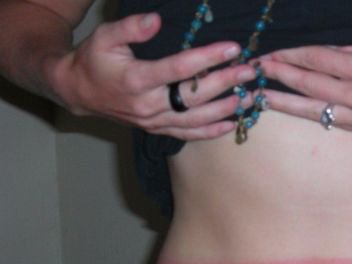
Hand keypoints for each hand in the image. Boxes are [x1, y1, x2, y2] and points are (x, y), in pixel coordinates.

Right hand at [47, 13, 255, 139]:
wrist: (79, 93)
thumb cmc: (94, 61)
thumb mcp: (105, 37)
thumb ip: (131, 28)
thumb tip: (157, 19)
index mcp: (137, 80)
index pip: (179, 68)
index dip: (208, 58)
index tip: (232, 48)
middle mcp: (149, 105)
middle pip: (195, 96)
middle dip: (226, 82)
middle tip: (250, 72)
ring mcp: (155, 121)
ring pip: (196, 119)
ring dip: (226, 109)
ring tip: (251, 98)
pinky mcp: (158, 129)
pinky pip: (188, 134)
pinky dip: (211, 132)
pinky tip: (231, 124)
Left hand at [259, 43, 351, 138]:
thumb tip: (333, 53)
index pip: (321, 61)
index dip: (294, 56)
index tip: (274, 54)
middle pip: (313, 86)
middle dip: (282, 78)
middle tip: (257, 73)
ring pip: (319, 111)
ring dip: (288, 104)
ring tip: (263, 100)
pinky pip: (339, 122)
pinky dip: (317, 115)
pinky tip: (302, 111)